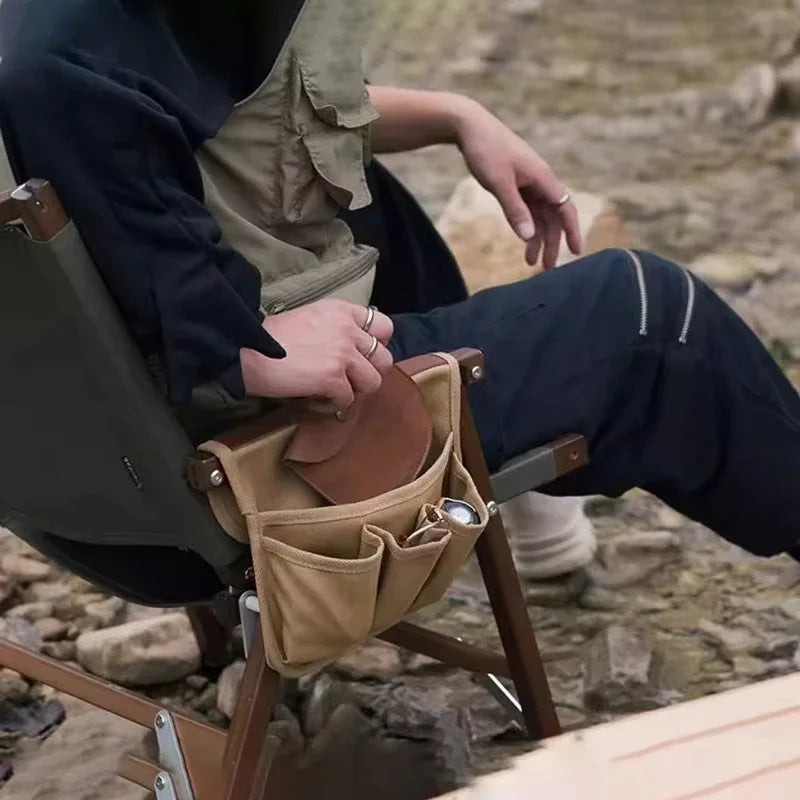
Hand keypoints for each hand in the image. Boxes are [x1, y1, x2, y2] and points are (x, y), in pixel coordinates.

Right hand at [241, 299, 393, 410]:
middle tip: (348, 378)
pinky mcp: (332, 378)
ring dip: (354, 391)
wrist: (245, 347)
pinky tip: (315, 399)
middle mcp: (348, 330)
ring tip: (332, 390)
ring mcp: (343, 354)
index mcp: (342, 311)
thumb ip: (336, 329)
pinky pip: (348, 400)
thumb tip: (352, 351)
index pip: (384, 326)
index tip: (361, 355)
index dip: (376, 344)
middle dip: (369, 372)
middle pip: (384, 358)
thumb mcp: (310, 318)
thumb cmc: (270, 336)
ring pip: (373, 382)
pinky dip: (332, 404)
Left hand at [455, 100, 581, 268]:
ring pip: (539, 215)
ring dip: (537, 238)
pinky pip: (527, 209)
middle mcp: (540, 181)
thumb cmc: (486, 150)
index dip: (572, 231)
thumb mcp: (499, 183)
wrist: (469, 126)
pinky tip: (523, 241)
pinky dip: (526, 226)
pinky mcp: (517, 183)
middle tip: (546, 269)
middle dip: (551, 243)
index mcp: (542, 178)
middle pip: (552, 217)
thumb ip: (514, 210)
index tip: (576, 253)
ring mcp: (529, 182)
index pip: (565, 209)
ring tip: (531, 263)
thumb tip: (529, 236)